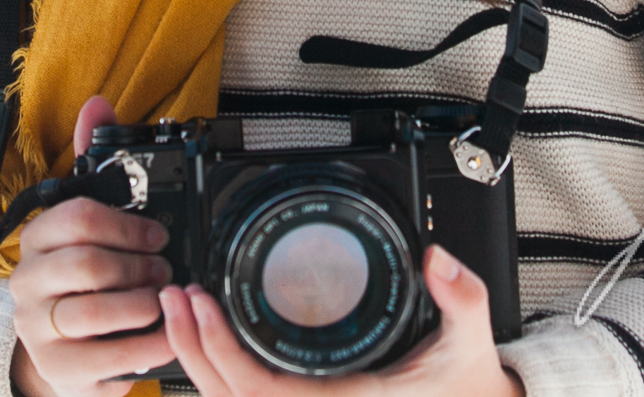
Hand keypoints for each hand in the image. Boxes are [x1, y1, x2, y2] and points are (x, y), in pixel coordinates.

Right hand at [10, 97, 174, 396]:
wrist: (66, 351)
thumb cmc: (84, 281)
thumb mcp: (90, 225)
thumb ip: (96, 163)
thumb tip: (97, 104)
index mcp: (36, 239)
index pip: (77, 217)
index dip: (128, 225)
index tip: (157, 235)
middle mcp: (27, 282)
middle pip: (89, 263)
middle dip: (140, 266)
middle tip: (165, 270)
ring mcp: (37, 328)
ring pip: (95, 310)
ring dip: (143, 304)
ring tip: (162, 301)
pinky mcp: (58, 369)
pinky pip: (108, 357)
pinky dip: (145, 345)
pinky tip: (162, 336)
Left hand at [157, 244, 522, 396]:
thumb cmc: (464, 387)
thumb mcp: (468, 340)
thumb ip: (461, 297)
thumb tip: (437, 260)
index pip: (259, 392)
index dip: (220, 353)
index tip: (202, 304)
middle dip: (191, 351)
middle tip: (176, 297)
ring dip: (198, 364)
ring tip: (180, 314)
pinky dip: (219, 378)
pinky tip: (205, 344)